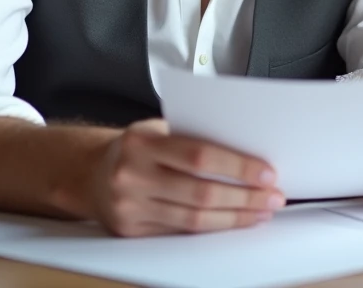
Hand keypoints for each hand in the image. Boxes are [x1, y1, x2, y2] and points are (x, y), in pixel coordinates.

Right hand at [89, 119, 284, 235]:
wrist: (89, 174)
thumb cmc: (134, 148)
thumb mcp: (157, 130)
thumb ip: (193, 137)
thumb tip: (247, 150)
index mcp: (142, 142)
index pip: (199, 155)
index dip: (237, 166)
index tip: (267, 173)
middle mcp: (132, 175)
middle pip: (201, 192)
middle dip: (244, 197)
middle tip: (273, 197)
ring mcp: (130, 207)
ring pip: (193, 219)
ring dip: (235, 217)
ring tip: (261, 212)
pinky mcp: (131, 231)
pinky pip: (180, 233)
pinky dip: (213, 229)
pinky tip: (232, 222)